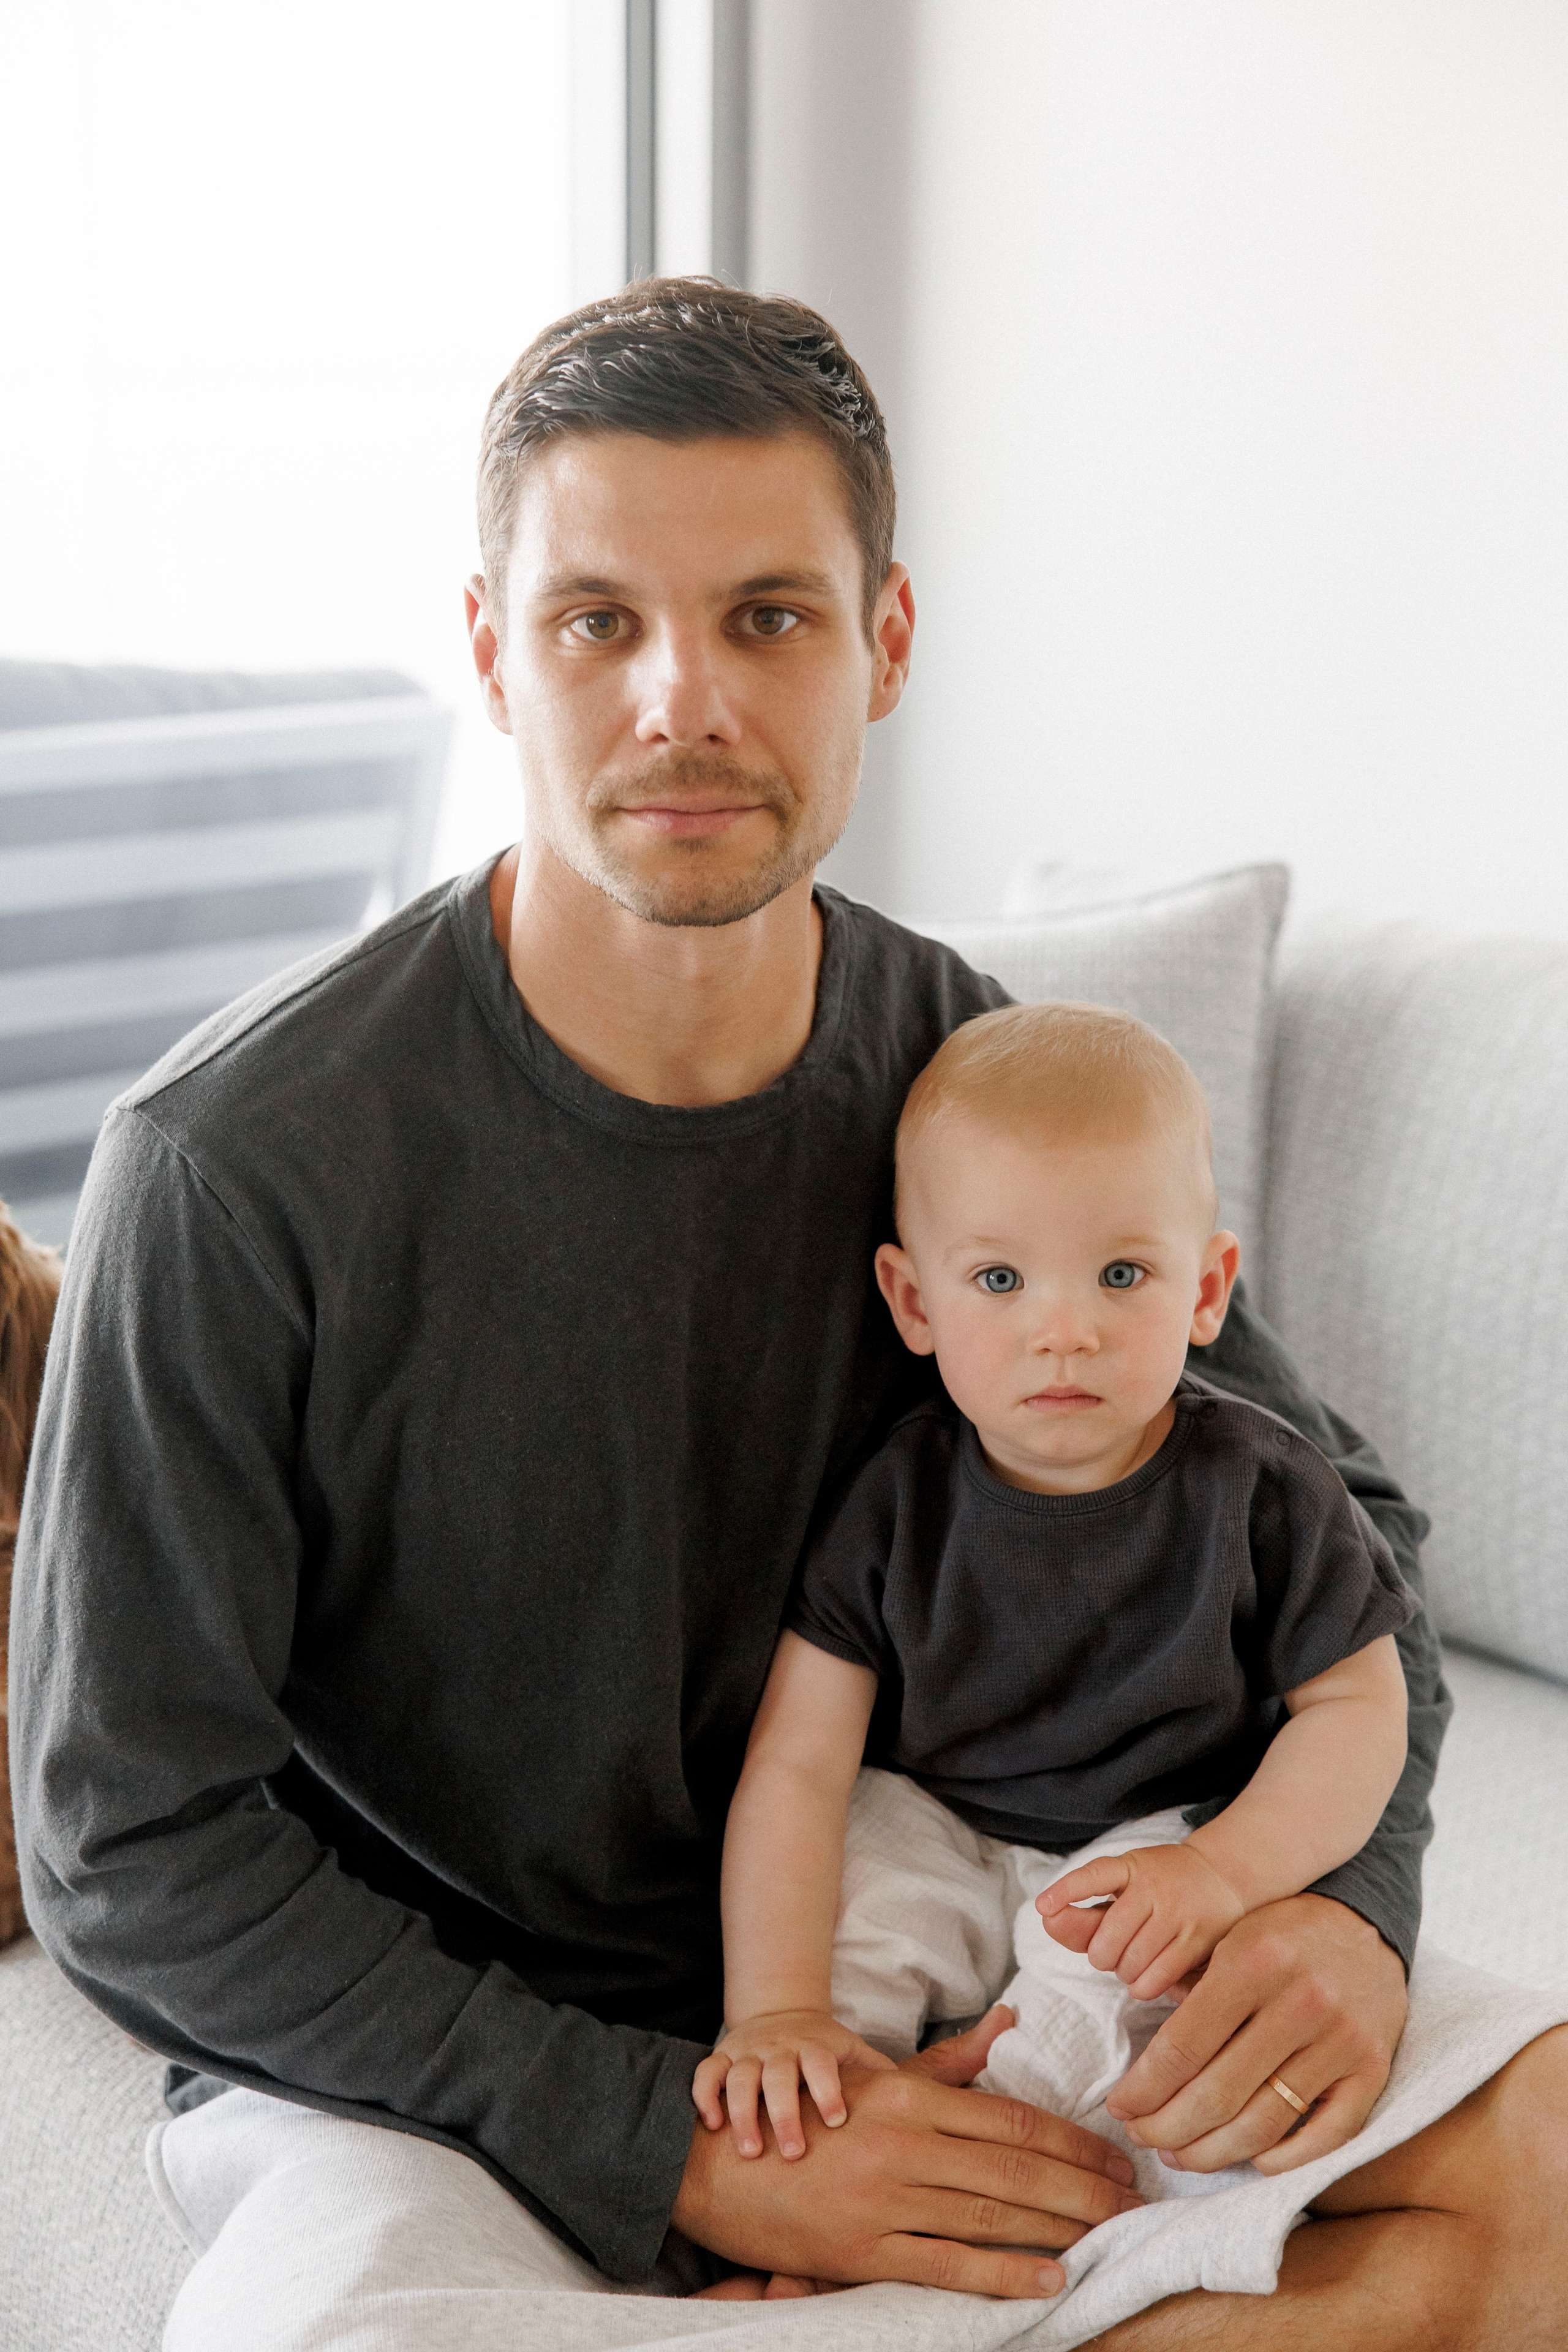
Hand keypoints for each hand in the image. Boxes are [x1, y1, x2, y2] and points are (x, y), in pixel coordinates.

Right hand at [673, 2003, 1144, 2299]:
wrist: (717, 2166)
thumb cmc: (809, 2119)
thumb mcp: (873, 2078)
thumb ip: (946, 2063)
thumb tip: (1008, 2023)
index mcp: (908, 2098)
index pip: (1012, 2121)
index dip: (1074, 2143)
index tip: (1118, 2158)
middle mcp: (903, 2146)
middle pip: (1015, 2171)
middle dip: (1085, 2189)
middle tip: (1134, 2203)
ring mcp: (884, 2202)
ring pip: (991, 2217)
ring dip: (1059, 2229)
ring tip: (1109, 2236)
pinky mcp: (864, 2253)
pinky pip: (948, 2266)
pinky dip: (1004, 2274)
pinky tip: (1048, 2278)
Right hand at [693, 2008, 895, 2159]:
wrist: (780, 2019)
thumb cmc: (828, 2056)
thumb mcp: (858, 2057)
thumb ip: (891, 2079)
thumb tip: (945, 2094)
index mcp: (817, 2048)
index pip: (822, 2064)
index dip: (828, 2088)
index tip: (837, 2120)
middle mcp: (781, 2048)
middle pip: (779, 2075)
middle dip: (784, 2112)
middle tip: (793, 2152)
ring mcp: (749, 2054)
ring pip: (741, 2077)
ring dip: (743, 2112)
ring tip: (750, 2152)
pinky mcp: (722, 2059)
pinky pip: (707, 2074)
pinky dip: (706, 2097)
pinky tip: (713, 2127)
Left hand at [1037, 1842, 1244, 1999]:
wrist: (1224, 1875)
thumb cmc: (1163, 1883)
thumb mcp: (1127, 1883)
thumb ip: (1088, 1909)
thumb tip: (1047, 1918)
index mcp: (1131, 1866)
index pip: (1095, 1875)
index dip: (1068, 1890)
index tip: (1044, 1906)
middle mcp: (1153, 1888)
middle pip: (1106, 1941)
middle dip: (1101, 1955)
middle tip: (1115, 1949)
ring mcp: (1177, 1915)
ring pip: (1129, 1964)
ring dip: (1123, 1971)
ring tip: (1135, 1957)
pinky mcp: (1196, 1943)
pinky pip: (1154, 1981)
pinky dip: (1142, 1986)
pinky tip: (1146, 1975)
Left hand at [1104, 1893, 1407, 2173]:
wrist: (1363, 1925)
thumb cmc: (1281, 1934)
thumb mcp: (1230, 1938)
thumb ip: (1191, 1992)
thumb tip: (1144, 2069)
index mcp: (1254, 1962)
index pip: (1182, 2047)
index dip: (1143, 2088)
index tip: (1120, 2107)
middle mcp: (1301, 2002)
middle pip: (1217, 2095)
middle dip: (1167, 2127)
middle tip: (1142, 2136)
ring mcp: (1341, 2041)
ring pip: (1263, 2124)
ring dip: (1212, 2152)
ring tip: (1180, 2155)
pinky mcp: (1373, 2070)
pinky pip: (1326, 2136)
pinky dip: (1283, 2159)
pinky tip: (1250, 2160)